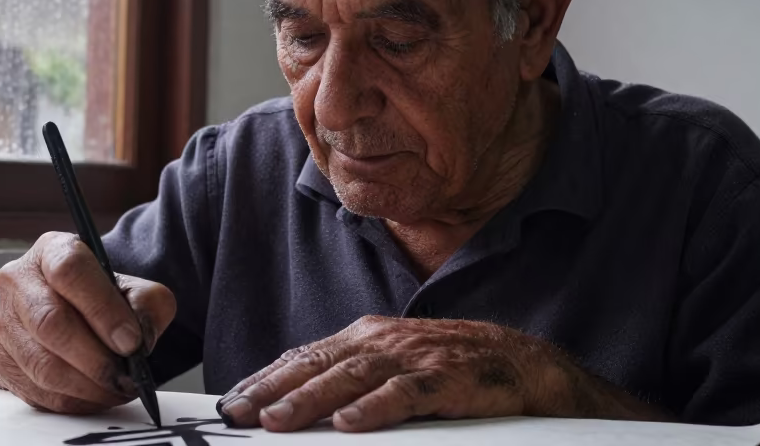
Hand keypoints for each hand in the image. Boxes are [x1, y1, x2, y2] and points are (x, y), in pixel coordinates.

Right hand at [0, 231, 175, 413]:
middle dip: (96, 357)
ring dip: (88, 386)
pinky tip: (98, 396)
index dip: (103, 308)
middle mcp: (18, 281)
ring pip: (43, 364)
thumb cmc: (94, 299)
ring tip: (118, 388)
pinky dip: (75, 401)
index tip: (130, 341)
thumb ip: (146, 302)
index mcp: (51, 251)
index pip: (70, 271)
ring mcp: (3, 323)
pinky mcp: (0, 362)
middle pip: (51, 322)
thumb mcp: (128, 286)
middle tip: (126, 375)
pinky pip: (39, 392)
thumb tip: (141, 338)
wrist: (50, 318)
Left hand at [218, 315, 659, 431]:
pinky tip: (350, 423)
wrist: (527, 365)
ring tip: (279, 420)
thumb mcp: (396, 367)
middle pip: (322, 364)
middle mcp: (388, 341)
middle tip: (240, 413)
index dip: (267, 378)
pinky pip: (409, 394)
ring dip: (313, 399)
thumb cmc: (456, 369)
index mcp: (369, 337)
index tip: (232, 403)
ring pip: (356, 377)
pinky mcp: (451, 380)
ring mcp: (419, 358)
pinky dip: (377, 408)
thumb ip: (351, 380)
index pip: (308, 356)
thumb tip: (299, 403)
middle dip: (276, 390)